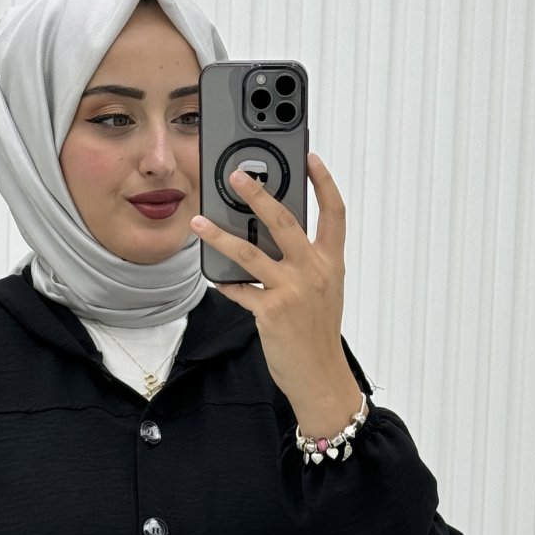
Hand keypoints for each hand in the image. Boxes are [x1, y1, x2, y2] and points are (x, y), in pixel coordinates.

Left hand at [189, 152, 353, 407]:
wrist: (320, 376)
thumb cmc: (318, 335)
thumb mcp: (323, 292)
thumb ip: (306, 264)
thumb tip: (273, 241)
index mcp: (330, 263)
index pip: (333, 213)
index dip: (323, 182)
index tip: (310, 158)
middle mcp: (313, 271)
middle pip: (284, 221)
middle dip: (258, 194)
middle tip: (237, 176)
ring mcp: (292, 290)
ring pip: (250, 252)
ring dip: (221, 235)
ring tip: (200, 222)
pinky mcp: (271, 311)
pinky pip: (240, 290)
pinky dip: (226, 283)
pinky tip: (214, 277)